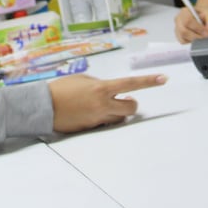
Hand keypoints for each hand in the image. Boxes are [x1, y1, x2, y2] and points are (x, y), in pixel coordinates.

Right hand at [48, 73, 166, 131]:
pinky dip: (102, 117)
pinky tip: (88, 112)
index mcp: (102, 88)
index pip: (131, 84)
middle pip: (131, 108)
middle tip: (126, 100)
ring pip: (118, 118)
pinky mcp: (91, 128)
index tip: (164, 79)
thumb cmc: (61, 89)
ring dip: (117, 112)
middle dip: (131, 104)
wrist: (44, 107)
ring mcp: (98, 119)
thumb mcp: (83, 80)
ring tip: (102, 105)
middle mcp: (103, 104)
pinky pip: (104, 123)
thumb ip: (99, 84)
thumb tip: (110, 91)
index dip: (149, 81)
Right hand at [174, 6, 207, 42]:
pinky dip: (193, 42)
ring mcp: (177, 29)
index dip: (199, 28)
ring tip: (205, 36)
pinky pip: (184, 42)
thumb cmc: (206, 15)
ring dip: (196, 40)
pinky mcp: (179, 37)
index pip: (188, 21)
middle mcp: (179, 20)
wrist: (206, 18)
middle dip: (198, 36)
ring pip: (184, 38)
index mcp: (185, 11)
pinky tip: (199, 37)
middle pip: (184, 31)